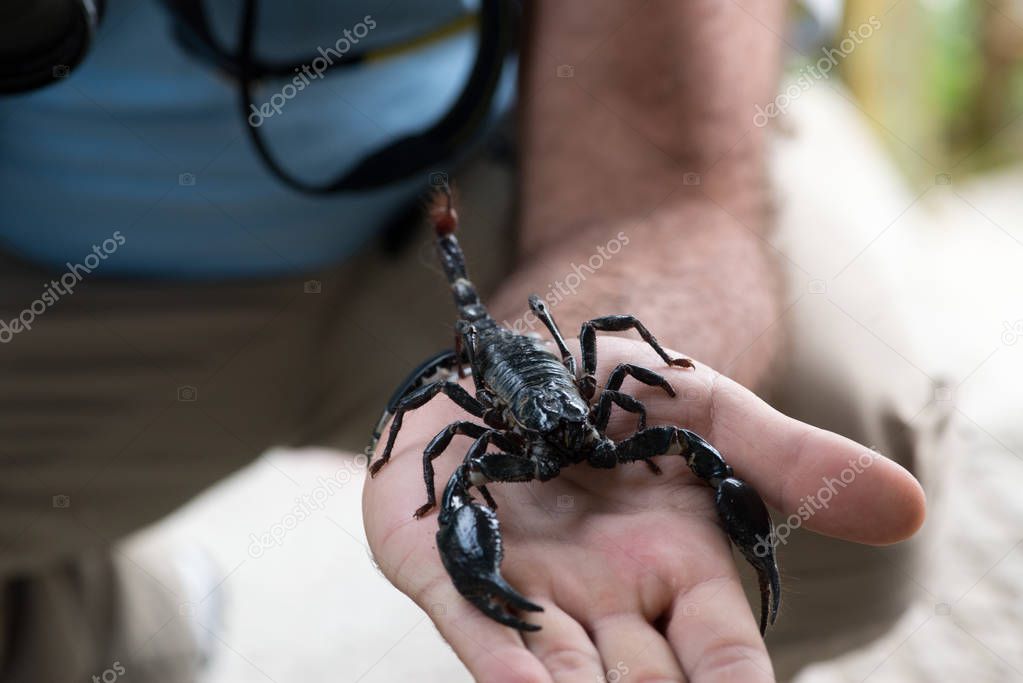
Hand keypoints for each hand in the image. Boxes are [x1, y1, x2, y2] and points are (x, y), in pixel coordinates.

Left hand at [362, 336, 924, 681]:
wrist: (518, 358)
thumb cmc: (615, 389)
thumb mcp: (710, 414)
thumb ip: (793, 462)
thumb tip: (910, 511)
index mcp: (675, 572)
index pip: (723, 659)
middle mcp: (606, 599)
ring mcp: (528, 588)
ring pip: (561, 672)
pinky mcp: (452, 566)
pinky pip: (475, 622)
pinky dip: (500, 660)